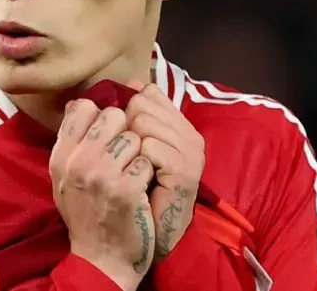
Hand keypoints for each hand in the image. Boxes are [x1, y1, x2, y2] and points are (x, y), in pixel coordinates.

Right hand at [49, 99, 156, 290]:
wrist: (101, 257)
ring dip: (138, 154)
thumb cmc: (86, 212)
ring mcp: (100, 175)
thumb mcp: (66, 175)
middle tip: (123, 156)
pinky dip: (148, 174)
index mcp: (61, 155)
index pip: (84, 107)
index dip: (103, 116)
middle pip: (114, 116)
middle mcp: (77, 162)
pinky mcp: (125, 189)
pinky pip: (146, 161)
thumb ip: (72, 139)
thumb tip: (79, 102)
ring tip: (130, 174)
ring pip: (134, 138)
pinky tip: (139, 190)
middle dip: (125, 132)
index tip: (108, 134)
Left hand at [125, 82, 204, 262]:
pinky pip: (149, 148)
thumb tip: (128, 82)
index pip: (149, 93)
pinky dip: (138, 163)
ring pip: (144, 124)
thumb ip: (133, 115)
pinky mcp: (185, 170)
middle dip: (127, 128)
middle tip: (130, 157)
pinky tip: (143, 178)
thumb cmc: (139, 190)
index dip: (130, 110)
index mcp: (179, 125)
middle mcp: (190, 134)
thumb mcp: (134, 147)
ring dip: (131, 148)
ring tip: (136, 169)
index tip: (125, 135)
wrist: (150, 233)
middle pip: (142, 104)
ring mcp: (191, 152)